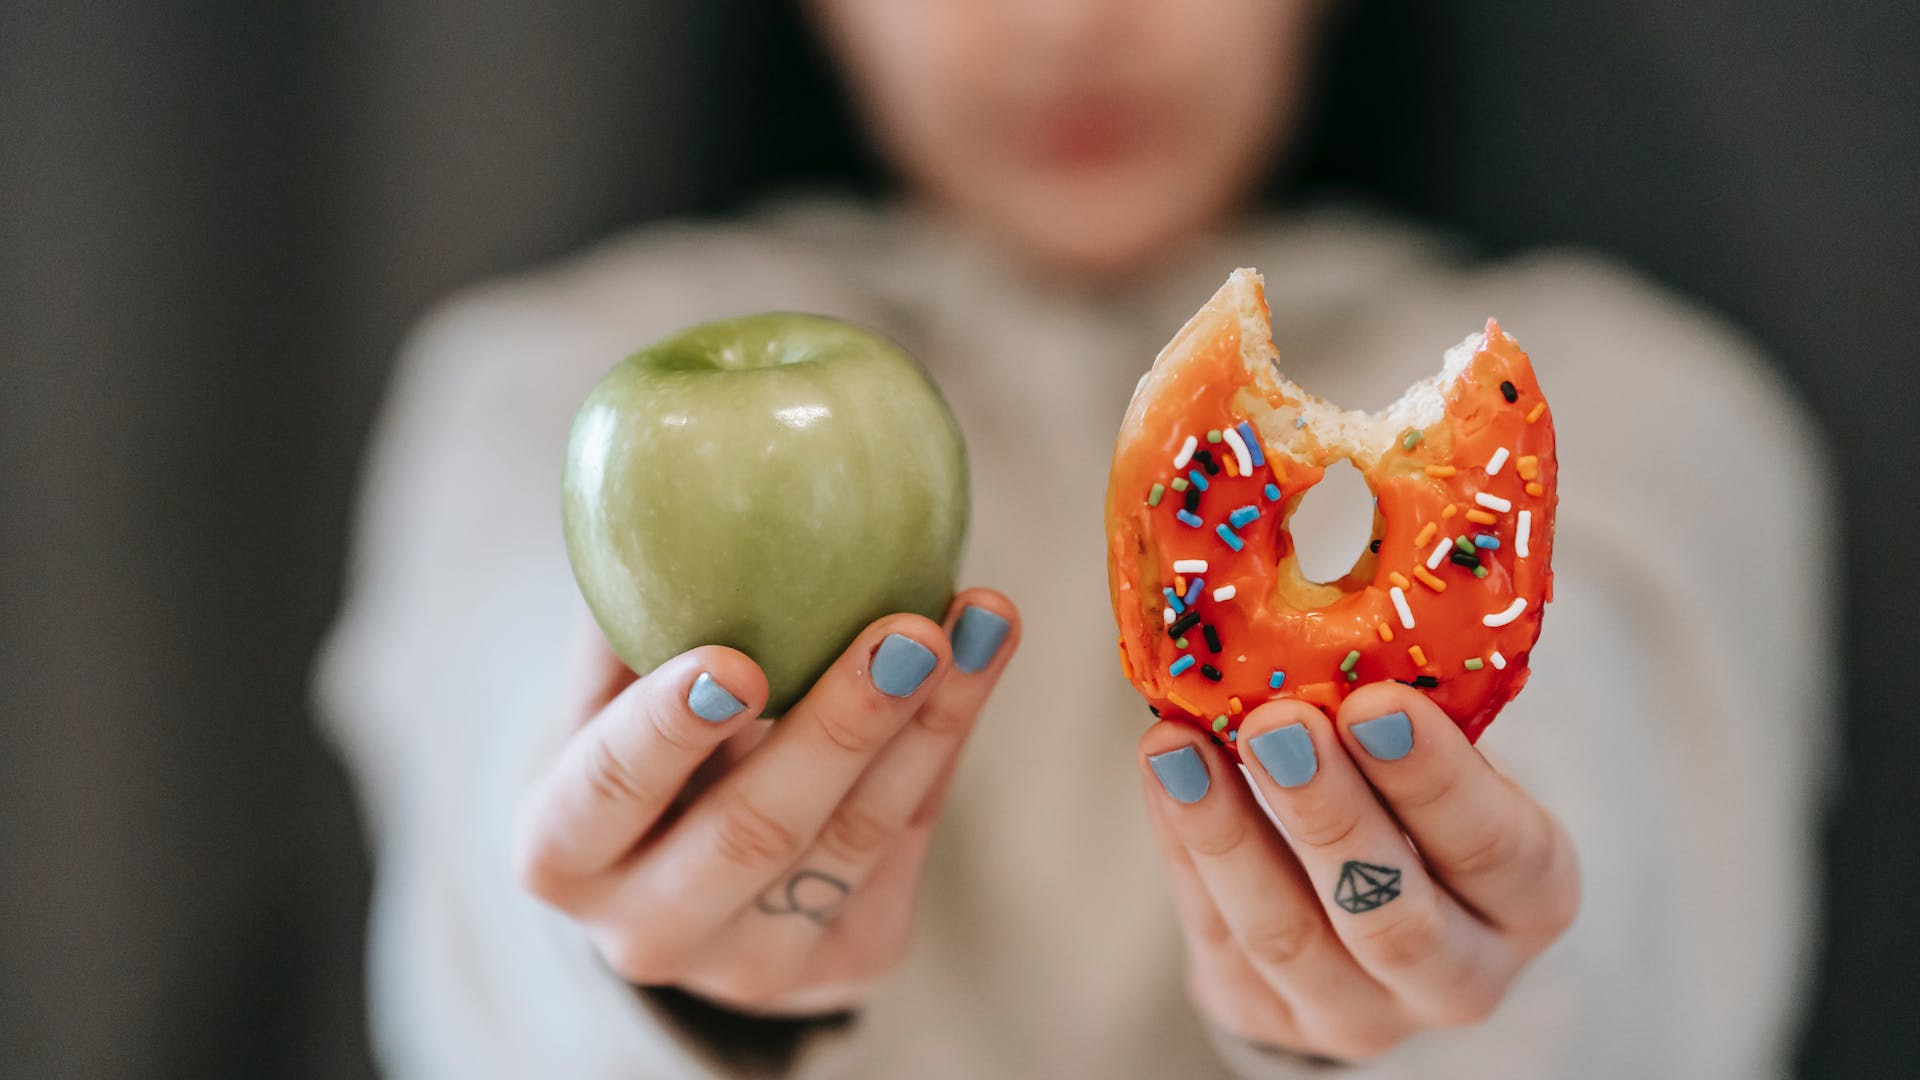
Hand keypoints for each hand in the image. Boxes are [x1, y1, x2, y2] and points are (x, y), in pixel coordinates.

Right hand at [515, 589, 1018, 1015]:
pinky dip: (945, 742)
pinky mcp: (848, 963)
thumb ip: (627, 615)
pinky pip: (907, 843)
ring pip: (853, 841)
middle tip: (906, 630)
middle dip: (839, 728)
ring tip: (979, 621)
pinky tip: (980, 658)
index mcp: (560, 854)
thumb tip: (666, 476)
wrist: (680, 879)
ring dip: (929, 722)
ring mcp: (752, 967)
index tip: (733, 660)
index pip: (607, 793)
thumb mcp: (602, 694)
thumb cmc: (632, 746)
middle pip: (753, 832)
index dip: (666, 731)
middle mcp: (648, 933)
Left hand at [1138, 683, 1579, 1061]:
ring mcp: (1360, 1014)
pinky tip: (1164, 771)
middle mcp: (1460, 976)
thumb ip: (1408, 708)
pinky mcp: (1266, 1017)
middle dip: (1329, 814)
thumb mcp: (1443, 755)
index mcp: (1529, 896)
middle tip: (1277, 723)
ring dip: (1227, 834)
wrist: (1368, 906)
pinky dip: (1184, 846)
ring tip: (1180, 745)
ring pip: (1288, 937)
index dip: (1436, 780)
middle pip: (1393, 917)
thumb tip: (1329, 599)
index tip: (1376, 702)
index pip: (1496, 849)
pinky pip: (1217, 933)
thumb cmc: (1415, 795)